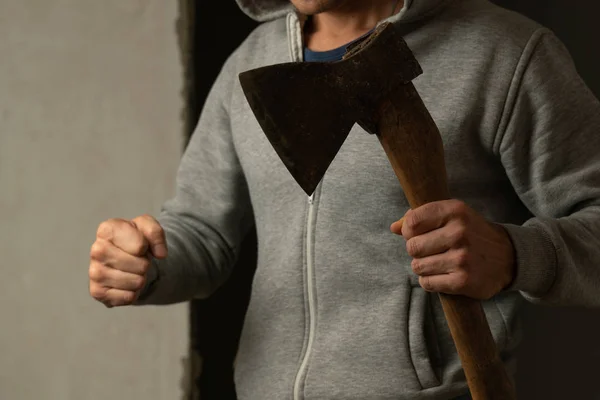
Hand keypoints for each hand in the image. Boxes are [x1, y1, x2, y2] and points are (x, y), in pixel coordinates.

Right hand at [89, 214, 166, 306]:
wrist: (125, 258)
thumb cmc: (135, 239)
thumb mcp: (148, 227)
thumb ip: (156, 232)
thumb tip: (161, 254)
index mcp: (107, 230)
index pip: (140, 246)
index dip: (147, 247)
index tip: (140, 245)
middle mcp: (96, 250)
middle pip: (141, 265)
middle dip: (145, 264)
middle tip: (138, 260)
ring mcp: (95, 272)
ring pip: (136, 282)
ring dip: (141, 278)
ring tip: (133, 270)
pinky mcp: (97, 292)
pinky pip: (129, 297)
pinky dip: (133, 293)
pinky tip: (126, 283)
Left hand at [391, 200, 514, 299]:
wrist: (509, 257)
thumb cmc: (472, 233)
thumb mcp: (452, 216)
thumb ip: (420, 218)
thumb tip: (394, 227)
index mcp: (455, 211)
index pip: (412, 222)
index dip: (409, 231)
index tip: (418, 234)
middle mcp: (459, 232)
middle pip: (412, 246)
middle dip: (418, 251)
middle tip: (434, 250)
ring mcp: (462, 257)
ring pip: (417, 266)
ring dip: (424, 267)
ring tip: (440, 263)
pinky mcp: (462, 280)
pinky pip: (427, 283)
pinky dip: (431, 281)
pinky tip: (444, 275)